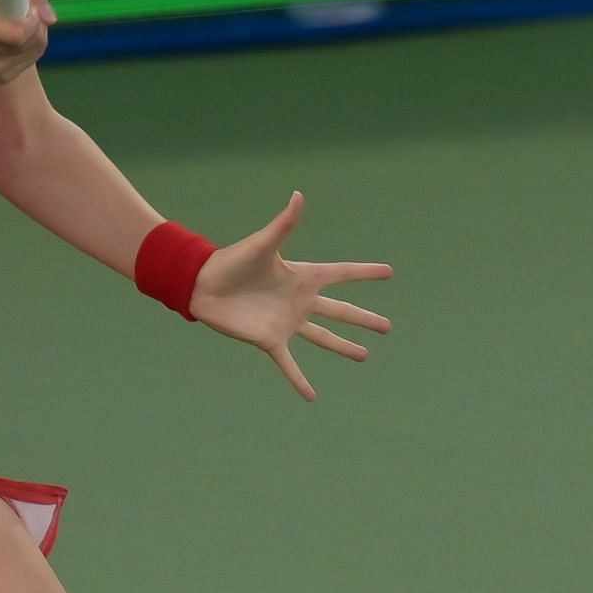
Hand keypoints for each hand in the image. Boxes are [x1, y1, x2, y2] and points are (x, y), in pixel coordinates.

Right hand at [0, 0, 54, 83]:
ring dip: (38, 34)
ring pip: (36, 51)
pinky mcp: (3, 78)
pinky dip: (32, 47)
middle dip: (38, 25)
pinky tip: (20, 40)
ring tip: (25, 24)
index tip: (30, 8)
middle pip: (32, 41)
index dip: (33, 19)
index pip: (20, 32)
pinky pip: (30, 60)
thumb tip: (51, 17)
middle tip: (31, 15)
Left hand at [190, 192, 392, 400]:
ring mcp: (288, 322)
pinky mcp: (271, 340)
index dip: (365, 273)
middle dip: (364, 318)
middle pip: (340, 311)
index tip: (389, 272)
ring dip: (344, 347)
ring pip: (323, 337)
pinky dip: (300, 381)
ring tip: (365, 356)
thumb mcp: (263, 243)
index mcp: (302, 276)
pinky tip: (312, 397)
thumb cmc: (233, 260)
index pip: (342, 274)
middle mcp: (299, 300)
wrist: (203, 285)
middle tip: (388, 327)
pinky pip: (290, 365)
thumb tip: (299, 195)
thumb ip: (284, 224)